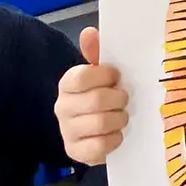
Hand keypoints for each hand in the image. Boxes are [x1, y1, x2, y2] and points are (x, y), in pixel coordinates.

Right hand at [55, 27, 128, 165]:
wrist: (93, 130)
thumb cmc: (100, 96)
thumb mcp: (101, 74)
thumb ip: (97, 53)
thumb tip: (90, 32)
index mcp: (67, 84)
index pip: (84, 76)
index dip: (106, 76)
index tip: (116, 77)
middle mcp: (62, 107)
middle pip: (98, 100)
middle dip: (119, 99)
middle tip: (124, 99)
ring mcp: (67, 131)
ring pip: (102, 122)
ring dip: (120, 118)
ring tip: (121, 116)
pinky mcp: (76, 152)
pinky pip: (101, 145)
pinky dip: (115, 139)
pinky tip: (115, 133)